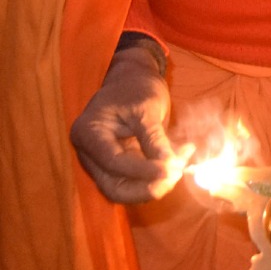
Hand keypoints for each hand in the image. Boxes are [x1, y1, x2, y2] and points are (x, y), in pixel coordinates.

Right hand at [69, 47, 192, 203]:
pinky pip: (137, 180)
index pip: (113, 162)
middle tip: (177, 174)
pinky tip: (180, 157)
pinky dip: (158, 175)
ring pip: (127, 189)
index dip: (142, 171)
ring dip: (156, 184)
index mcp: (88, 133)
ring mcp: (103, 162)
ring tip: (182, 162)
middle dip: (147, 187)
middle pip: (114, 186)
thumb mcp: (147, 107)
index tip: (171, 170)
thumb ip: (154, 137)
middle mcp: (90, 153)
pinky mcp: (119, 166)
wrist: (133, 80)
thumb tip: (168, 166)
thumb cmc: (136, 88)